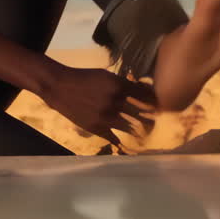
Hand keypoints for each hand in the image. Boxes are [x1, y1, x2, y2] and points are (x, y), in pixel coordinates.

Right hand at [40, 66, 157, 144]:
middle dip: (151, 119)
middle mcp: (115, 102)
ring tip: (144, 132)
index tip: (159, 107)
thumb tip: (144, 91)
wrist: (60, 87)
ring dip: (140, 131)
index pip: (146, 98)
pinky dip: (122, 142)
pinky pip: (115, 139)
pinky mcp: (97, 128)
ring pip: (132, 129)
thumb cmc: (85, 78)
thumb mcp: (107, 76)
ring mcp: (106, 117)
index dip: (155, 104)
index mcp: (119, 86)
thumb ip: (125, 84)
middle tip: (155, 121)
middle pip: (143, 115)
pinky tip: (127, 142)